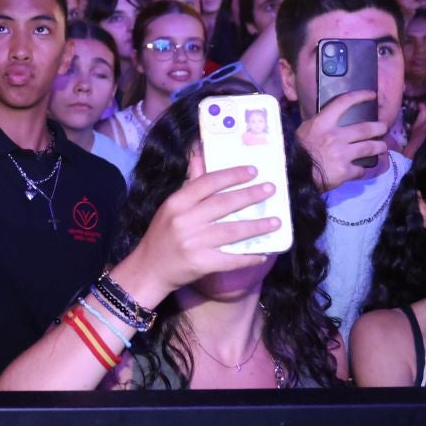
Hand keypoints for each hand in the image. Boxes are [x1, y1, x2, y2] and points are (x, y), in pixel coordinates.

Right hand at [111, 163, 285, 304]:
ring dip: (257, 226)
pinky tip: (262, 253)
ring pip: (232, 231)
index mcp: (176, 203)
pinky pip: (230, 259)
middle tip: (270, 189)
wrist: (149, 269)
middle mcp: (184, 220)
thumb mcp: (171, 207)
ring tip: (276, 221)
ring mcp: (193, 243)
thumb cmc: (162, 235)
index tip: (253, 171)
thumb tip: (199, 156)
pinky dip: (248, 257)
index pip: (208, 183)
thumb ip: (190, 185)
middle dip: (250, 196)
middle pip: (224, 204)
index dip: (232, 175)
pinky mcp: (200, 264)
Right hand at [294, 91, 386, 190]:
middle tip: (383, 127)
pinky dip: (361, 170)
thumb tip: (329, 120)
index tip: (372, 95)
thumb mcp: (305, 131)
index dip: (360, 96)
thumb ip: (320, 125)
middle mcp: (335, 136)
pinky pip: (360, 169)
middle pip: (365, 128)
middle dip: (379, 127)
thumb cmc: (296, 150)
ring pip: (369, 148)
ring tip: (382, 147)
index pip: (344, 103)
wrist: (293, 174)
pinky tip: (360, 170)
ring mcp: (342, 154)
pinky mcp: (345, 171)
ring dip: (379, 147)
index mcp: (323, 123)